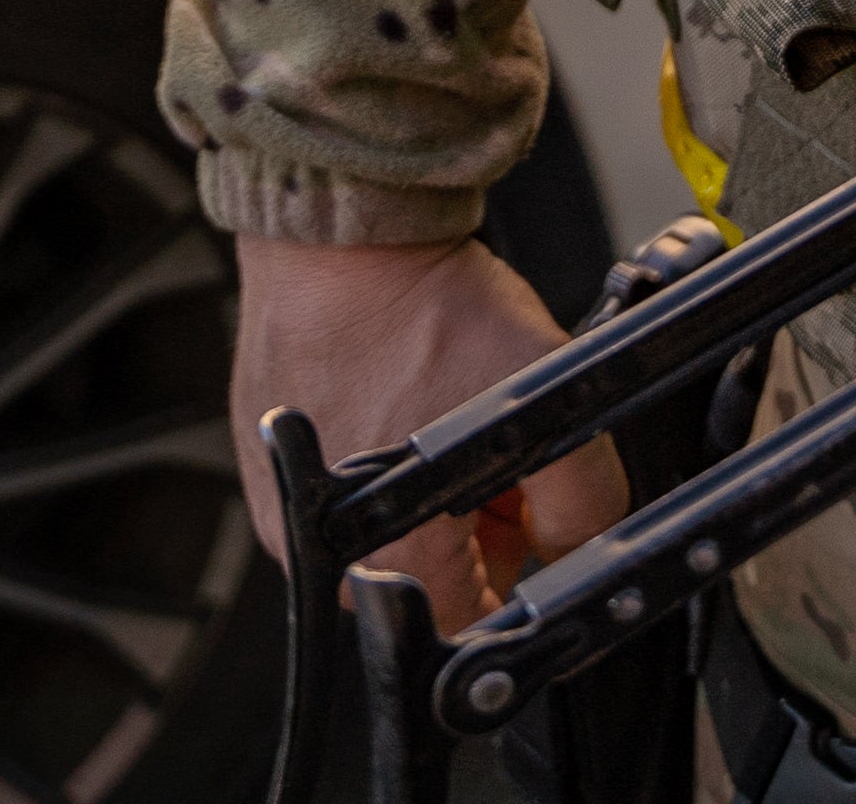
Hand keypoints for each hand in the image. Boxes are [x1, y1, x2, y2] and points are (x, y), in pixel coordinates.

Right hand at [229, 236, 628, 605]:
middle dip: (481, 525)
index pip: (472, 621)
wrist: (340, 233)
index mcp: (381, 554)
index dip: (519, 577)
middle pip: (433, 578)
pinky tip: (408, 395)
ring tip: (450, 406)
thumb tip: (575, 546)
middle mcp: (319, 546)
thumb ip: (584, 500)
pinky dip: (388, 453)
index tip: (533, 528)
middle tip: (501, 450)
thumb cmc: (420, 308)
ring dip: (438, 488)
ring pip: (393, 531)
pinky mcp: (271, 462)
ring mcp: (289, 504)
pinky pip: (347, 488)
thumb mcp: (550, 403)